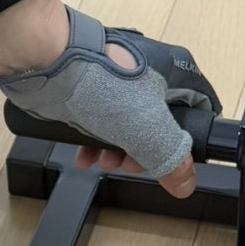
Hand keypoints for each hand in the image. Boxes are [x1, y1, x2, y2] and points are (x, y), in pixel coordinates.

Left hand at [0, 4, 221, 198]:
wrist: (42, 60)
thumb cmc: (96, 81)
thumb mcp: (146, 129)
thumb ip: (170, 159)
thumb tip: (186, 185)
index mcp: (176, 71)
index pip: (201, 109)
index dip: (192, 140)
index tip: (177, 163)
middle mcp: (151, 72)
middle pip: (162, 124)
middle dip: (145, 153)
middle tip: (130, 165)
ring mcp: (120, 79)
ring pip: (130, 125)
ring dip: (118, 151)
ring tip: (103, 161)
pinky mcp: (93, 86)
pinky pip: (102, 120)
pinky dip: (95, 141)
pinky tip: (85, 156)